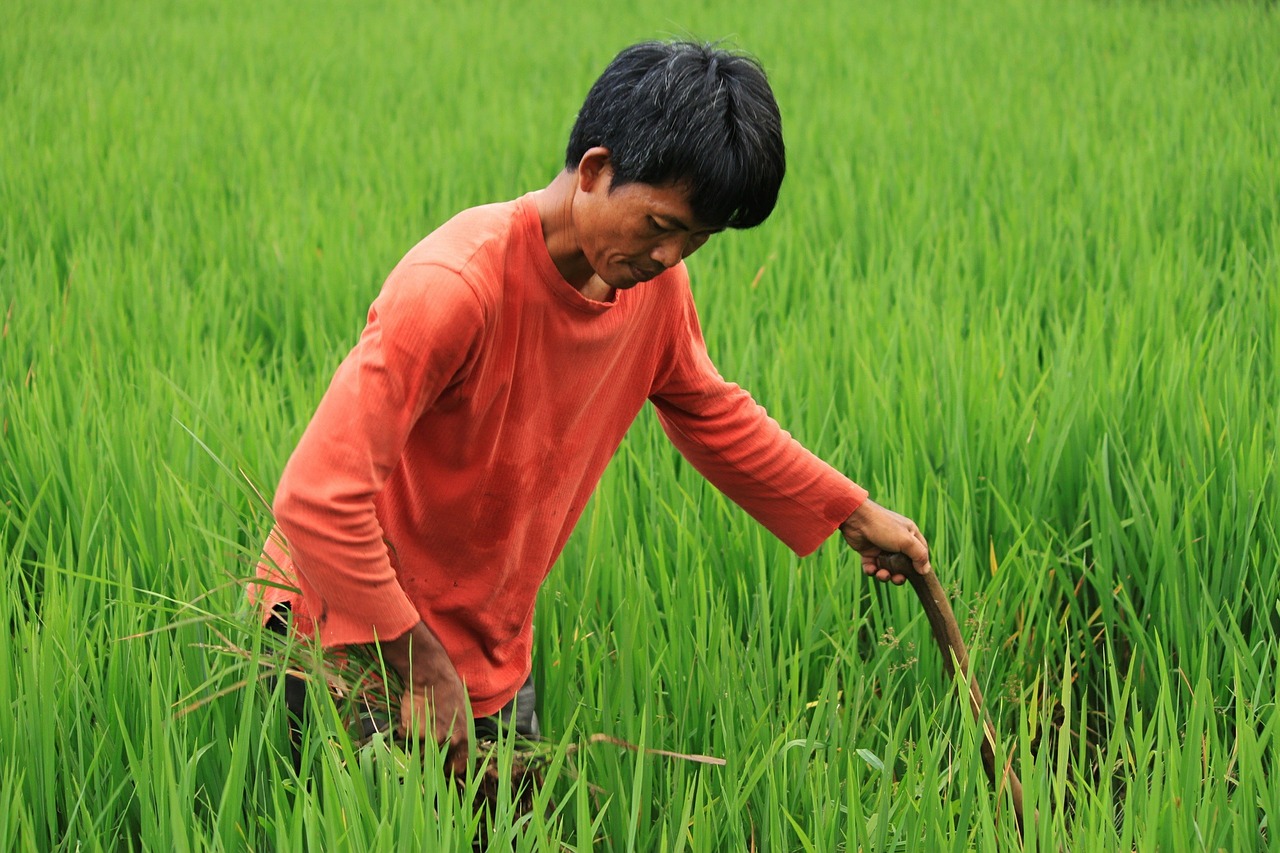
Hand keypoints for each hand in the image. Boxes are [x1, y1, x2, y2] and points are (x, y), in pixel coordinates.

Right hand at [379, 621, 469, 773]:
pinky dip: (406, 729)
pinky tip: (412, 715)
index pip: (458, 768)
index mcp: (462, 739)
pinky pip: (405, 737)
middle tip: (428, 745)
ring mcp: (427, 737)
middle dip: (431, 762)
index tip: (445, 770)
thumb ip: (458, 735)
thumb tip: (455, 754)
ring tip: (421, 724)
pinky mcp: (410, 731)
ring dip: (417, 744)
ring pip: (418, 753)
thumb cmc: (449, 691)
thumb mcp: (462, 714)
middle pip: (436, 766)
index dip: (450, 771)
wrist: (432, 675)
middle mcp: (446, 741)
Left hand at [839, 499, 931, 584]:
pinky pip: (873, 567)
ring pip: (887, 568)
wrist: (856, 520)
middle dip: (900, 575)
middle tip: (896, 579)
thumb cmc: (884, 527)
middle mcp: (897, 541)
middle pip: (903, 565)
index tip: (918, 576)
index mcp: (909, 535)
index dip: (920, 565)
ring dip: (885, 575)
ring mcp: (882, 547)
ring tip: (882, 574)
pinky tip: (871, 569)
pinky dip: (872, 570)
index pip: (920, 553)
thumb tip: (925, 571)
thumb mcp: (906, 540)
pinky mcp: (868, 552)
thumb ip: (919, 555)